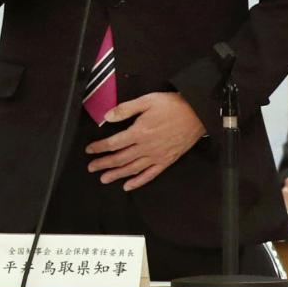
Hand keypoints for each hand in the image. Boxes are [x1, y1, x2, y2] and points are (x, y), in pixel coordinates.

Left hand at [85, 92, 202, 189]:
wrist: (198, 113)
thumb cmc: (173, 105)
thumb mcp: (147, 101)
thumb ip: (125, 109)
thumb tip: (107, 117)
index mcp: (139, 132)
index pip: (113, 143)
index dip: (99, 147)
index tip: (89, 150)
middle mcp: (147, 147)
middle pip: (120, 158)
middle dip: (103, 164)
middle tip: (91, 167)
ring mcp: (157, 156)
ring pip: (132, 169)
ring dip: (116, 175)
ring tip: (104, 178)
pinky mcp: (167, 160)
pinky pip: (150, 174)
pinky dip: (138, 182)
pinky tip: (128, 186)